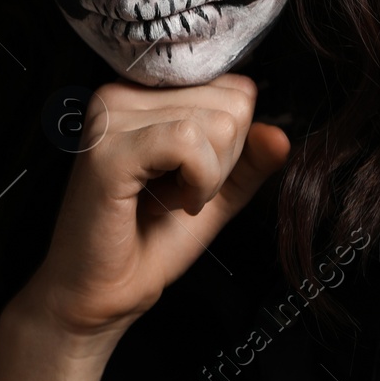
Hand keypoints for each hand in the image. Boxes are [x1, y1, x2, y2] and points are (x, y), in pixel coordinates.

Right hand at [15, 74, 290, 344]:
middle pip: (232, 105)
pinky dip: (198, 183)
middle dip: (222, 163)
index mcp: (143, 93)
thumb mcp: (216, 193)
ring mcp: (111, 118)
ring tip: (166, 198)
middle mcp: (121, 93)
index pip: (233, 87)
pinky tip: (168, 202)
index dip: (230, 144)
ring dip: (208, 178)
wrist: (101, 293)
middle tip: (175, 192)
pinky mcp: (108, 150)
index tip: (188, 176)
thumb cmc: (147, 242)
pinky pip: (190, 143)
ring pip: (218, 123)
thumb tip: (278, 134)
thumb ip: (250, 160)